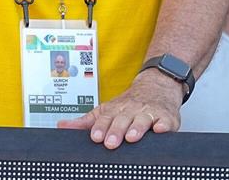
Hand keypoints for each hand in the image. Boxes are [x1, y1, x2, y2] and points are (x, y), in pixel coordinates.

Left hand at [57, 69, 182, 148]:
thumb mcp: (106, 110)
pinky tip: (159, 130)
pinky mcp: (166, 118)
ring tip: (132, 137)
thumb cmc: (128, 104)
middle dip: (116, 130)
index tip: (95, 137)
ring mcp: (149, 113)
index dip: (100, 127)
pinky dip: (163, 126)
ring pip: (142, 120)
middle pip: (123, 120)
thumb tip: (61, 126)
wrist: (157, 86)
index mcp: (116, 109)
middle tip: (110, 142)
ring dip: (137, 128)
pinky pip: (166, 121)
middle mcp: (132, 110)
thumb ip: (85, 121)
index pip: (106, 118)